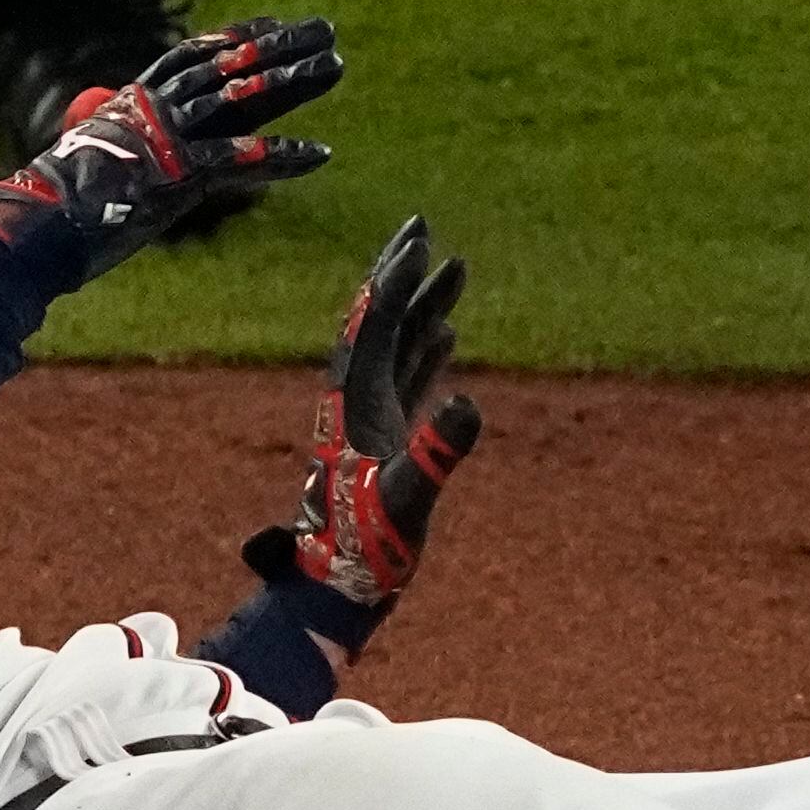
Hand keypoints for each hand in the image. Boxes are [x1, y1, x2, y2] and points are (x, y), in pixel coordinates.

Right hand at [0, 14, 338, 267]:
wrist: (30, 232)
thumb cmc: (50, 207)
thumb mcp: (86, 162)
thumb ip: (116, 144)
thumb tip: (110, 135)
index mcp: (130, 103)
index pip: (190, 56)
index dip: (235, 38)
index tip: (272, 23)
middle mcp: (151, 110)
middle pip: (227, 67)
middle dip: (279, 46)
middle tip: (325, 29)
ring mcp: (165, 140)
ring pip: (240, 99)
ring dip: (291, 82)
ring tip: (334, 65)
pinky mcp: (176, 176)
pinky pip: (239, 160)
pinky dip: (280, 157)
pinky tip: (319, 153)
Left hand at [256, 214, 483, 607]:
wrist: (339, 584)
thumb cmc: (366, 547)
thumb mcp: (407, 498)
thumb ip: (438, 452)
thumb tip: (471, 402)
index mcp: (351, 400)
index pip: (374, 324)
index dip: (397, 281)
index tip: (423, 241)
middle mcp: (354, 398)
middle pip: (377, 319)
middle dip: (400, 272)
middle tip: (422, 224)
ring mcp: (368, 415)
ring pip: (398, 344)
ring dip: (424, 305)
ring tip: (458, 267)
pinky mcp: (382, 436)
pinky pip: (407, 379)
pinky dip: (427, 350)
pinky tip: (449, 331)